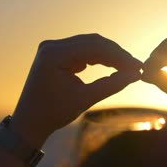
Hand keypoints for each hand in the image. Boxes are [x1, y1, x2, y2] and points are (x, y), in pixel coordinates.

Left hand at [10, 34, 141, 145]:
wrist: (29, 123)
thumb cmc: (53, 113)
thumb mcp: (85, 99)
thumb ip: (111, 85)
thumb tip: (136, 75)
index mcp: (54, 54)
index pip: (94, 48)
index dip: (119, 56)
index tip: (138, 67)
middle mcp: (52, 46)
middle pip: (93, 43)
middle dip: (117, 55)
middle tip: (136, 67)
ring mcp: (54, 48)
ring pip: (90, 45)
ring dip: (110, 55)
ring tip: (128, 68)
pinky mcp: (57, 54)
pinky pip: (84, 51)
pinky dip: (100, 58)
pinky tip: (114, 67)